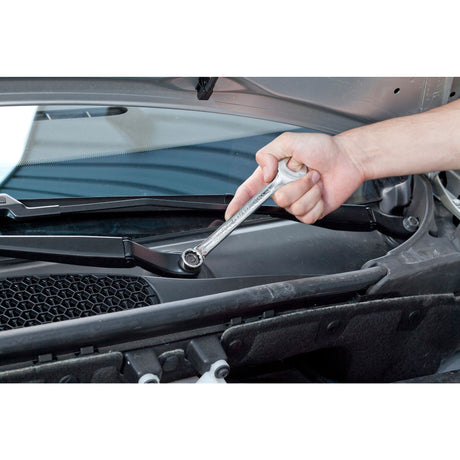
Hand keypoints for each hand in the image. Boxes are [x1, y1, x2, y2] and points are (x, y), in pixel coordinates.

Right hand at [225, 132, 364, 223]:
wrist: (347, 159)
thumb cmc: (322, 148)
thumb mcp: (289, 141)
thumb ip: (268, 154)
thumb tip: (264, 174)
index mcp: (273, 174)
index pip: (250, 191)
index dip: (238, 203)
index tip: (231, 212)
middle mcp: (283, 189)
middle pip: (277, 199)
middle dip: (296, 184)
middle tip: (306, 171)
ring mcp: (297, 201)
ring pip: (293, 207)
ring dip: (309, 190)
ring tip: (315, 179)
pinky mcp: (310, 211)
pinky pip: (307, 216)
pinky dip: (317, 202)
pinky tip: (320, 192)